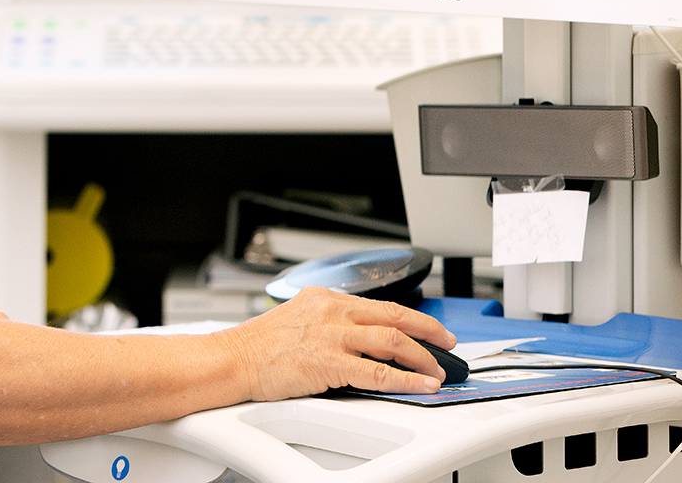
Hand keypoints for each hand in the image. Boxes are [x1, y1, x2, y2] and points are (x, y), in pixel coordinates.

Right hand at [211, 286, 456, 401]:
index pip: (379, 304)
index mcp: (324, 297)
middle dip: (429, 330)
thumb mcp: (299, 318)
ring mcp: (330, 334)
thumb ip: (331, 323)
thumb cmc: (260, 346)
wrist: (233, 359)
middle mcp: (331, 310)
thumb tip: (363, 340)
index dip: (412, 317)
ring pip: (392, 340)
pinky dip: (406, 379)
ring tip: (437, 370)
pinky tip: (420, 385)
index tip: (428, 328)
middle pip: (394, 315)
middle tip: (448, 343)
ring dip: (422, 356)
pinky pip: (378, 371)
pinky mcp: (328, 361)